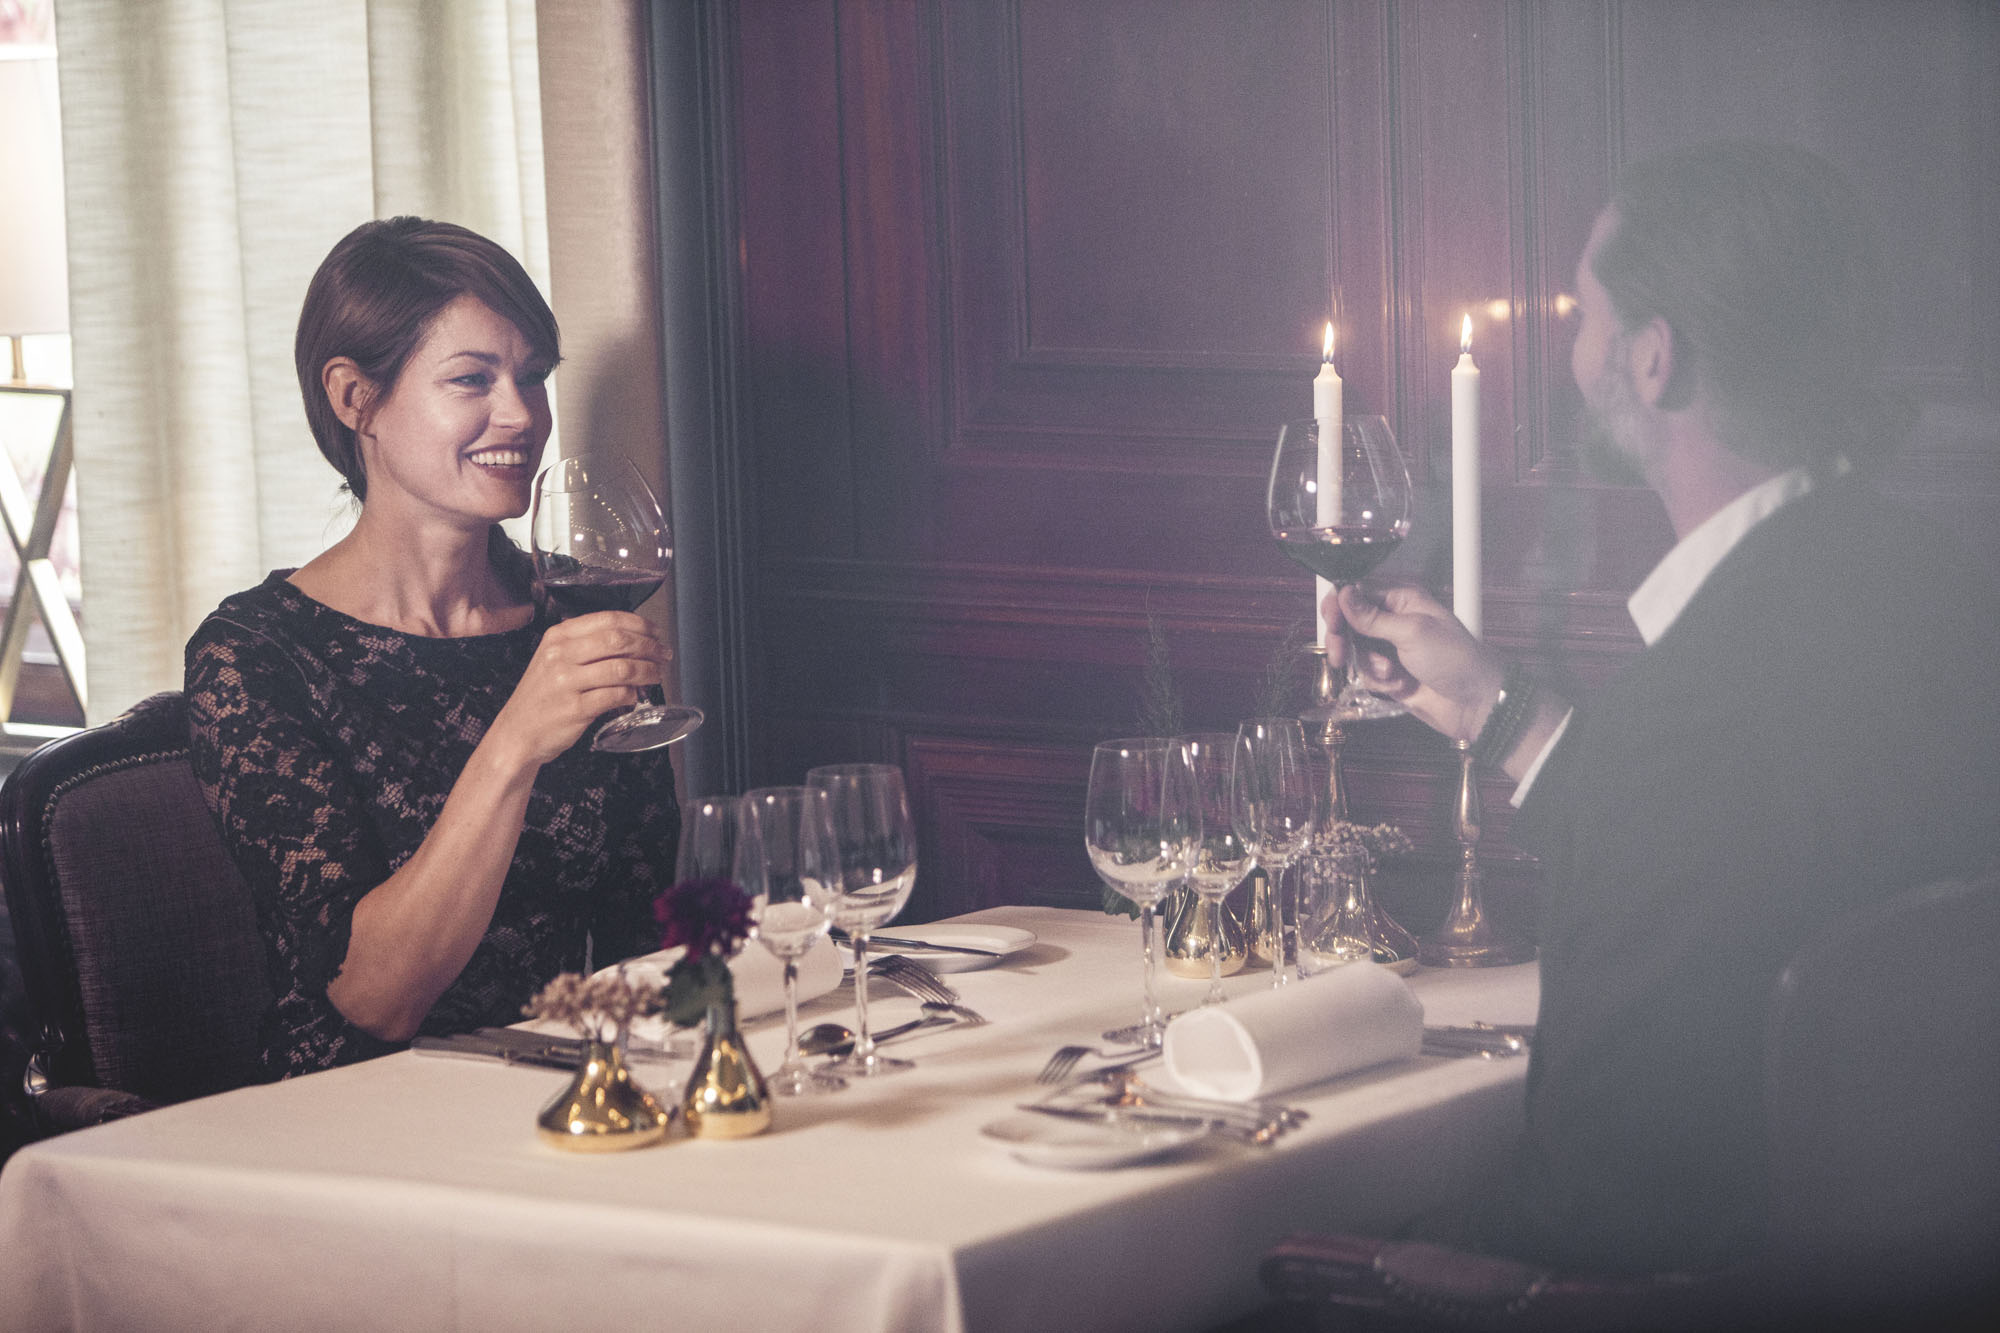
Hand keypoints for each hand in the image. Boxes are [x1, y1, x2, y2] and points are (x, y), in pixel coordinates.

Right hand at [488, 611, 668, 766]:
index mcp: (558, 637)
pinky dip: (632, 695)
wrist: (517, 733)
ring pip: (622, 668)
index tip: (656, 632)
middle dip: (649, 646)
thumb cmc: (542, 696)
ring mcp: (567, 682)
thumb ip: (586, 645)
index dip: (640, 624)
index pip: (608, 619)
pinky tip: (636, 696)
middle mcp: (560, 655)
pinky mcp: (575, 708)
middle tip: (664, 654)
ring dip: (647, 671)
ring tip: (656, 675)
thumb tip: (635, 640)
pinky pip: (616, 695)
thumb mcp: (554, 659)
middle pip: (619, 640)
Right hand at [1324, 583, 1505, 740]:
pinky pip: (1366, 674)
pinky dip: (1379, 682)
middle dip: (1344, 639)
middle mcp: (1394, 620)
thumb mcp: (1411, 631)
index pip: (1358, 591)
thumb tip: (1343, 593)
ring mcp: (1392, 648)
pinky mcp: (1391, 674)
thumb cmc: (1454, 659)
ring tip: (1390, 673)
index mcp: (1402, 599)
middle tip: (1340, 654)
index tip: (1331, 621)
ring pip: (1356, 650)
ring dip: (1368, 664)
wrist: (1474, 702)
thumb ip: (1371, 616)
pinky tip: (1399, 685)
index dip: (1339, 604)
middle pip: (1349, 621)